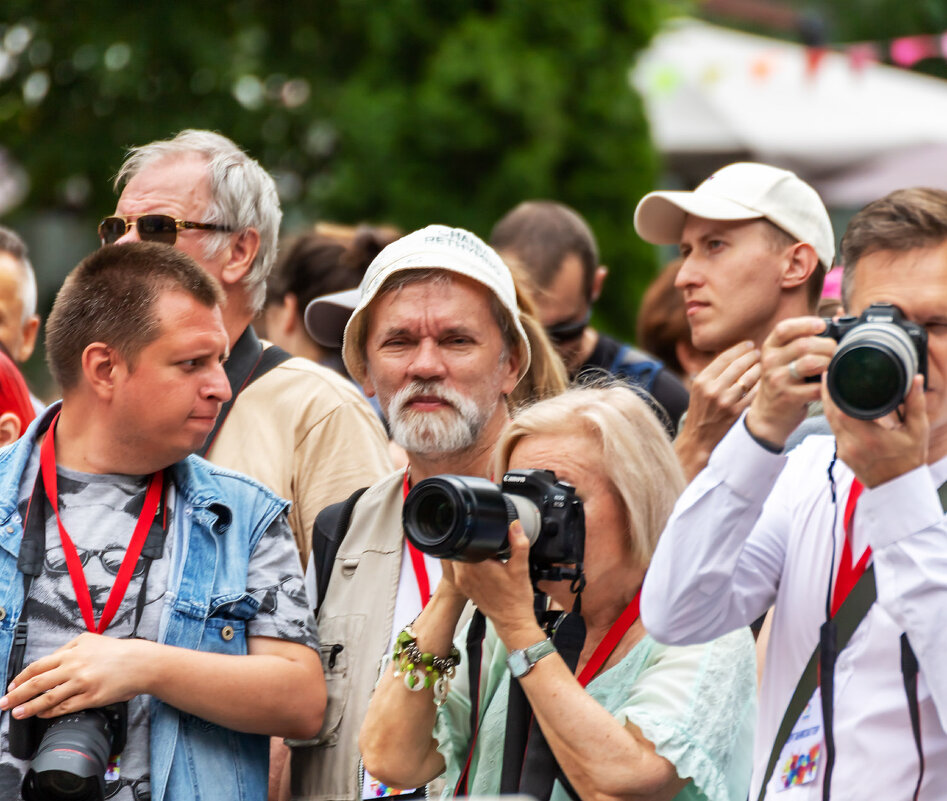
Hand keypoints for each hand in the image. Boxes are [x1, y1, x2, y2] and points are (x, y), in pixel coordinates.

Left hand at [0, 633, 149, 719]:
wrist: (140, 663)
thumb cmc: (116, 651)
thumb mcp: (90, 640)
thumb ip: (67, 650)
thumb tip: (48, 663)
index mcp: (72, 652)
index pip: (38, 666)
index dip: (21, 678)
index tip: (11, 686)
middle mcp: (74, 667)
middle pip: (37, 682)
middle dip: (16, 695)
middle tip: (4, 703)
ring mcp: (82, 684)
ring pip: (48, 698)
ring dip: (29, 707)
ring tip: (17, 714)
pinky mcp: (91, 698)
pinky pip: (65, 707)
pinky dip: (50, 712)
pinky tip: (42, 714)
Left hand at [451, 521, 539, 645]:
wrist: (512, 622)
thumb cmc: (516, 599)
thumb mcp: (521, 568)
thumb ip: (518, 544)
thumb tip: (515, 525)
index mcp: (476, 566)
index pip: (464, 540)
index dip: (473, 532)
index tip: (483, 531)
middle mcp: (464, 574)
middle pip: (459, 548)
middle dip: (470, 541)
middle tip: (486, 541)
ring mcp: (462, 582)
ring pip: (459, 558)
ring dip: (468, 552)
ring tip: (487, 553)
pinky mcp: (464, 587)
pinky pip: (461, 569)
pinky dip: (469, 564)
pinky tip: (484, 565)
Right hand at [675, 340, 760, 478]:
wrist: (699, 436)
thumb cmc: (701, 409)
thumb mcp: (700, 388)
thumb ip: (714, 372)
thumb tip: (734, 352)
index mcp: (701, 380)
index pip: (724, 357)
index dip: (739, 349)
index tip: (749, 344)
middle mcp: (711, 389)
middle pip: (737, 365)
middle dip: (751, 356)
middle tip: (759, 352)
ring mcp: (724, 401)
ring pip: (748, 378)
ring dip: (758, 369)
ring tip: (763, 365)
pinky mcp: (735, 412)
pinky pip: (753, 394)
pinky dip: (760, 385)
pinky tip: (764, 381)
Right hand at [745, 317, 834, 448]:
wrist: (768, 415)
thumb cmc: (783, 381)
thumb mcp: (783, 358)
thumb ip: (803, 338)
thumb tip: (838, 315)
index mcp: (769, 348)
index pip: (784, 329)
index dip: (805, 323)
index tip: (822, 325)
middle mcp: (770, 362)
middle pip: (804, 344)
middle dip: (827, 345)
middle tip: (835, 351)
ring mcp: (778, 380)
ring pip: (811, 362)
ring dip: (829, 363)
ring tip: (832, 366)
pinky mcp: (789, 397)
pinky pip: (817, 387)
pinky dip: (828, 384)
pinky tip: (830, 384)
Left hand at [824, 374, 927, 486]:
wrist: (900, 488)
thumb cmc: (910, 459)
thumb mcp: (917, 431)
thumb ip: (916, 404)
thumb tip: (916, 379)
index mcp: (869, 438)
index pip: (840, 410)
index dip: (831, 392)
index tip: (831, 375)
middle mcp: (851, 445)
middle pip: (830, 414)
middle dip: (827, 394)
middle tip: (828, 375)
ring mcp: (844, 451)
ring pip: (829, 422)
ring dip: (828, 405)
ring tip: (830, 386)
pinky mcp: (841, 455)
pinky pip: (834, 431)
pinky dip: (834, 417)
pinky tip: (836, 406)